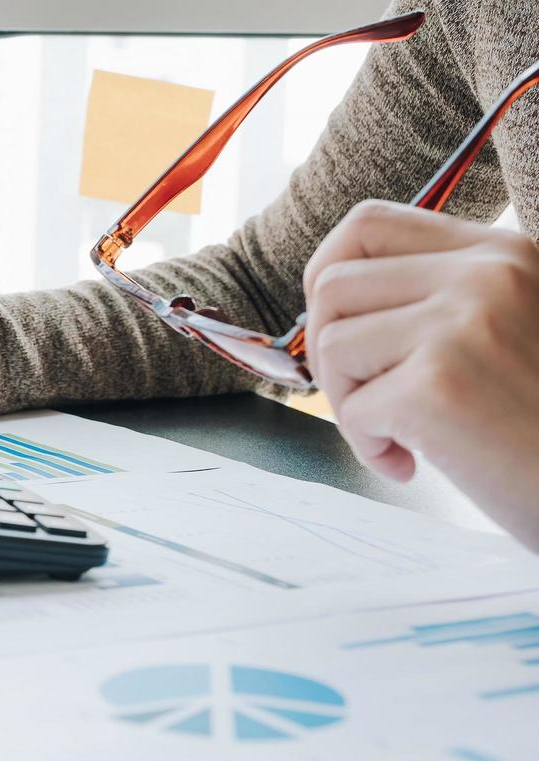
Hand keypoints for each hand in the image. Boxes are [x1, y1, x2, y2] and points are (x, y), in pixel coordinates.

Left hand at [303, 200, 538, 548]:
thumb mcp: (507, 328)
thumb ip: (436, 299)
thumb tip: (327, 299)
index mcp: (501, 253)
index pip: (368, 225)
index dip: (326, 273)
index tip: (335, 327)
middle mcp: (485, 275)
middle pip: (334, 285)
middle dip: (327, 350)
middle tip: (364, 396)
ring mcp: (462, 325)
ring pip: (333, 344)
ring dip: (348, 401)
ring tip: (400, 433)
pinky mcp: (438, 386)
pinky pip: (352, 410)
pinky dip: (369, 447)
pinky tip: (415, 463)